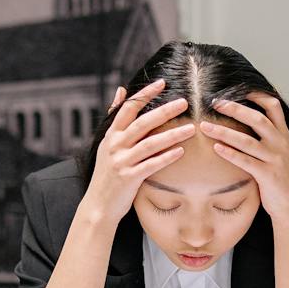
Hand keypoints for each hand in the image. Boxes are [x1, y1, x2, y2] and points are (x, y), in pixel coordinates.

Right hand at [81, 80, 195, 222]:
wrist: (98, 204)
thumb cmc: (107, 173)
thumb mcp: (107, 143)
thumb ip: (115, 118)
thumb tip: (121, 90)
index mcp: (111, 135)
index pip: (128, 108)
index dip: (144, 94)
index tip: (162, 83)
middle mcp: (115, 145)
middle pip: (142, 123)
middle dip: (164, 111)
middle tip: (184, 102)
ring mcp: (121, 162)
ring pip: (149, 143)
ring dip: (172, 135)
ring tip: (190, 128)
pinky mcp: (128, 178)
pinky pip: (151, 165)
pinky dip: (166, 157)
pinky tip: (181, 151)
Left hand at [199, 95, 288, 223]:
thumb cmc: (279, 177)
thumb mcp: (278, 152)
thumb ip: (266, 137)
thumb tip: (244, 121)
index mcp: (283, 135)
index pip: (274, 106)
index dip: (257, 95)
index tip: (239, 88)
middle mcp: (281, 143)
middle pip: (258, 119)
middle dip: (235, 109)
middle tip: (215, 102)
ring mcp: (275, 159)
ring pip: (248, 141)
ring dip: (224, 132)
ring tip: (205, 126)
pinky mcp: (268, 175)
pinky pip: (246, 161)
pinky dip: (230, 154)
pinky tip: (216, 148)